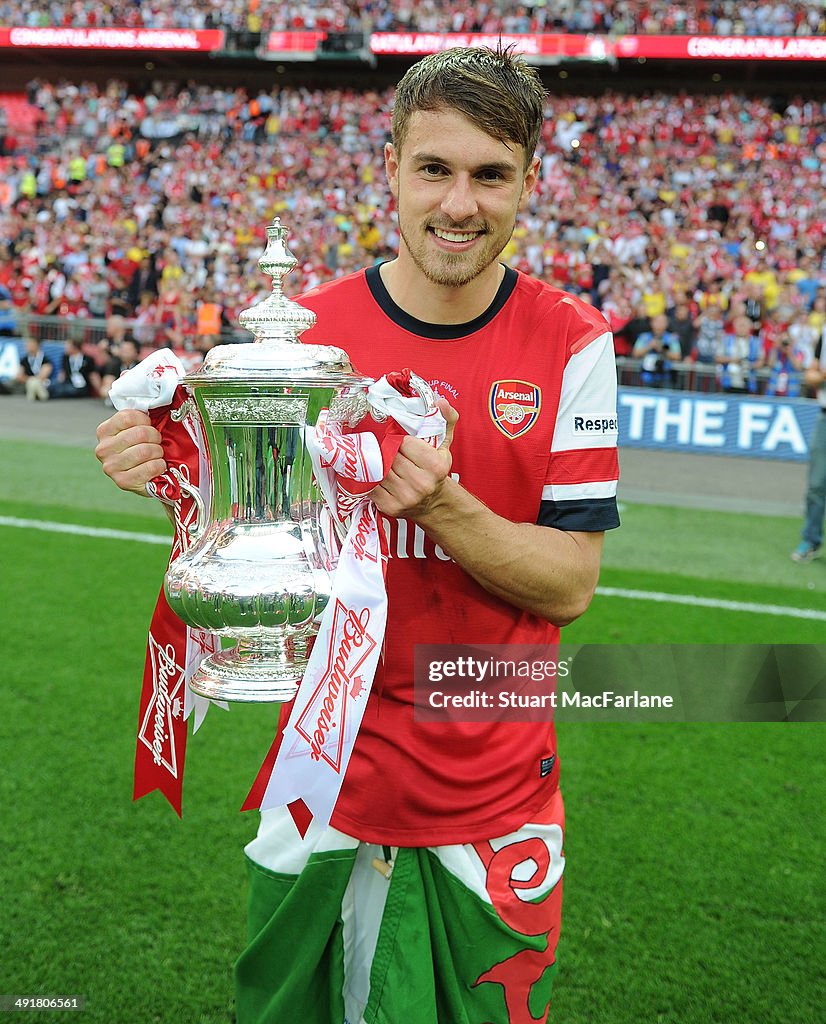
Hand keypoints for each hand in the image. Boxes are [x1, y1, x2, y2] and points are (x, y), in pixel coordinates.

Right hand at [95, 409, 165, 494]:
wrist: (145, 476)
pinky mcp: (122, 482)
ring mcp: (111, 467)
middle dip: (155, 437)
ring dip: (158, 452)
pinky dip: (159, 465)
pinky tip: (157, 466)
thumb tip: (154, 402)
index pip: (127, 417)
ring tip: (156, 454)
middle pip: (140, 433)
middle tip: (157, 442)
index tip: (149, 425)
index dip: (145, 420)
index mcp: (104, 431)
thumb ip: (139, 417)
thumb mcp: (137, 428)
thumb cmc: (142, 447)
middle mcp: (103, 449)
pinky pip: (150, 467)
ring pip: (145, 451)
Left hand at [370, 398, 457, 520]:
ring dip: (380, 464)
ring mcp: (404, 496)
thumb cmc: (436, 471)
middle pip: (390, 455)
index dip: (401, 441)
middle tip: (393, 454)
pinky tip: (381, 477)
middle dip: (389, 452)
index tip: (404, 444)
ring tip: (388, 464)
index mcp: (435, 466)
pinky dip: (373, 479)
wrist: (434, 503)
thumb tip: (440, 402)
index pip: (403, 442)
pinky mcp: (389, 506)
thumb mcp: (444, 444)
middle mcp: (421, 483)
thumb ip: (445, 419)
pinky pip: (372, 485)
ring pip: (380, 469)